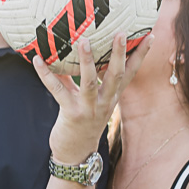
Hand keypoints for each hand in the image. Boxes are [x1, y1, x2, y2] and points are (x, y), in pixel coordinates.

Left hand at [33, 32, 153, 162]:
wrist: (75, 154)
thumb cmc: (82, 123)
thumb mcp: (88, 100)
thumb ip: (80, 78)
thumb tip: (67, 53)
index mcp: (112, 96)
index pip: (131, 73)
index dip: (141, 55)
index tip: (150, 36)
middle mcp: (105, 101)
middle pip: (116, 75)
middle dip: (119, 54)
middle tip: (122, 33)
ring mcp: (89, 108)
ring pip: (90, 82)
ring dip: (87, 61)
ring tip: (84, 41)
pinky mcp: (71, 113)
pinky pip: (58, 90)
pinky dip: (46, 74)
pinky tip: (37, 60)